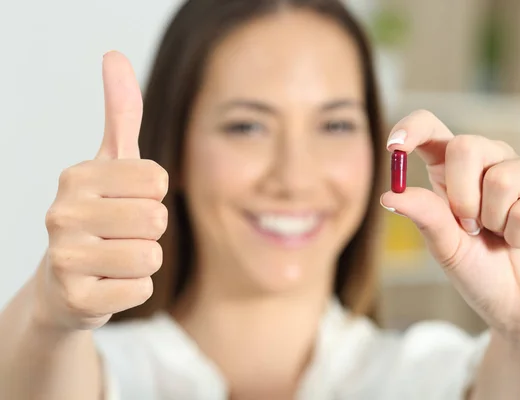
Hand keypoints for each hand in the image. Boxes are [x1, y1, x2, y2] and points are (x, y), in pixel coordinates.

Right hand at [34, 51, 168, 330]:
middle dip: (149, 230)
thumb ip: (120, 113)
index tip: (126, 202)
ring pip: (150, 255)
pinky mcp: (77, 300)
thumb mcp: (110, 164)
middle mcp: (62, 213)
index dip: (152, 195)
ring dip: (142, 260)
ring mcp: (65, 259)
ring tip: (114, 259)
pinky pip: (141, 289)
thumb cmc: (98, 216)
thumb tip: (115, 54)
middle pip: (155, 218)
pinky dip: (133, 288)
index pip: (157, 179)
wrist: (64, 283)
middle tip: (121, 235)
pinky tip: (108, 284)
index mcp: (76, 176)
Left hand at [381, 110, 519, 339]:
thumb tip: (390, 195)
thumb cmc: (479, 271)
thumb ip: (424, 216)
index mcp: (454, 169)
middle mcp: (491, 161)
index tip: (395, 147)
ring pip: (500, 178)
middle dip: (460, 196)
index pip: (432, 128)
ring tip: (500, 235)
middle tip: (469, 227)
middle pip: (466, 146)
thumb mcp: (444, 246)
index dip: (413, 128)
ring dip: (494, 221)